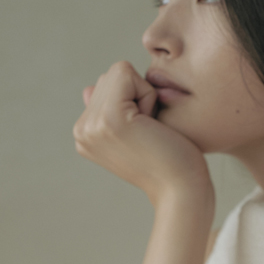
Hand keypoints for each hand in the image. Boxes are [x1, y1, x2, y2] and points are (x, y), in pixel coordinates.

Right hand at [74, 61, 213, 211]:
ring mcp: (91, 125)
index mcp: (84, 133)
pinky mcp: (109, 118)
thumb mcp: (132, 134)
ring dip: (144, 96)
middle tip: (149, 133)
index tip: (143, 135)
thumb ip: (108, 109)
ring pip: (118, 73)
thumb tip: (88, 89)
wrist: (181, 190)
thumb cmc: (168, 162)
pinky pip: (126, 74)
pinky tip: (151, 126)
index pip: (105, 85)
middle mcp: (81, 130)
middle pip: (109, 75)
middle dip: (137, 96)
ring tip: (149, 131)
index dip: (133, 101)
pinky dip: (148, 94)